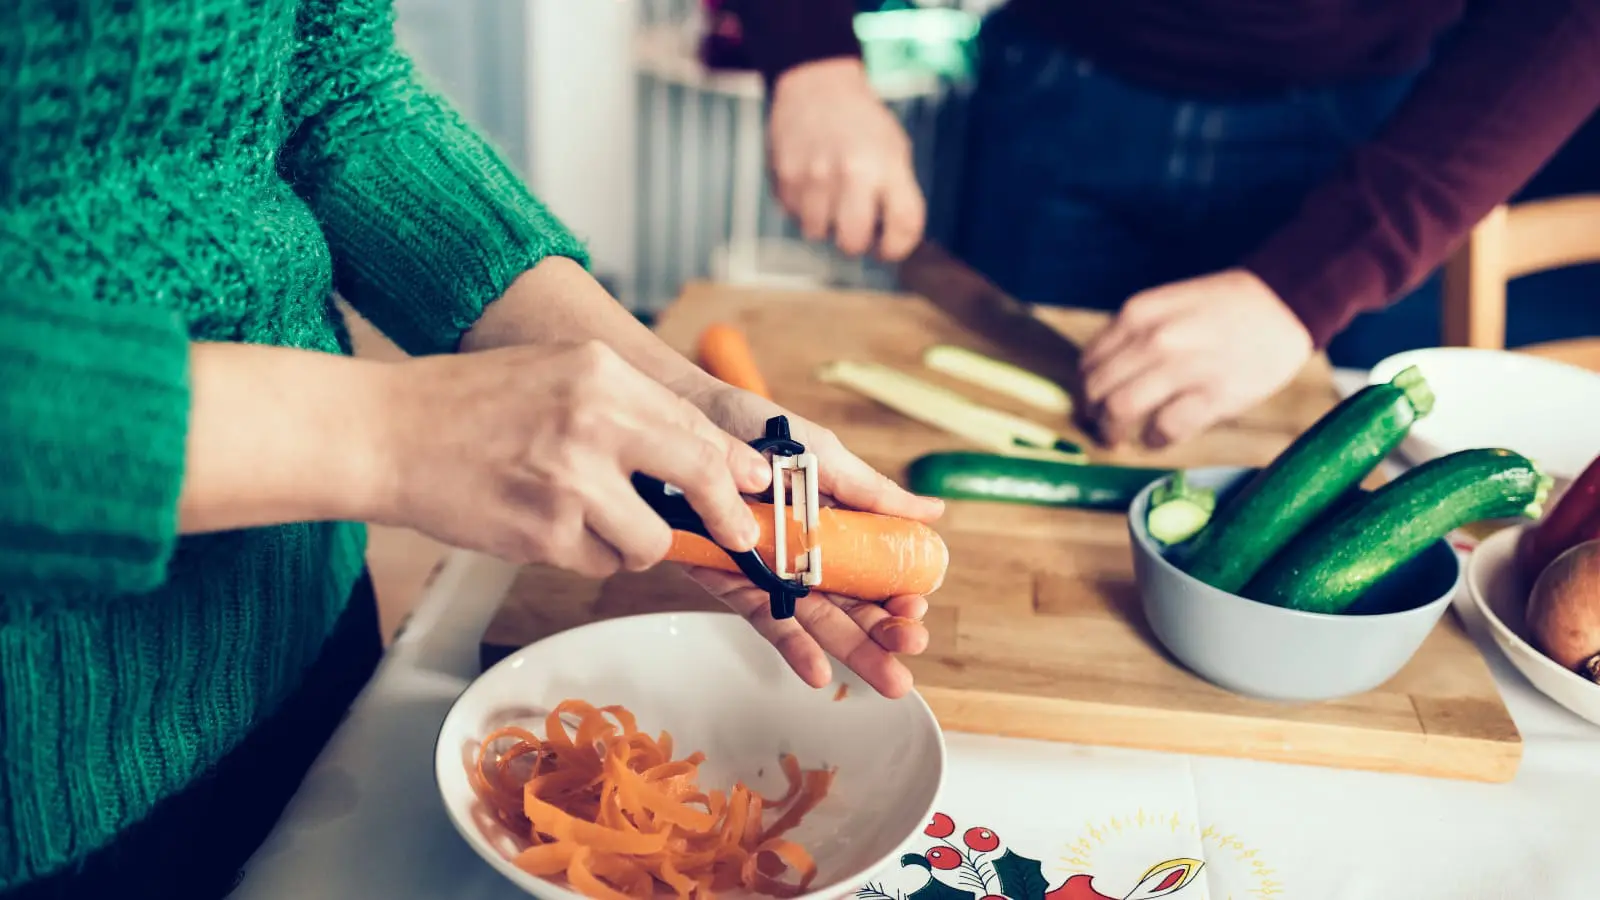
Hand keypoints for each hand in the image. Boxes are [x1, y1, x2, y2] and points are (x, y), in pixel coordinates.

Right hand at [371, 340, 769, 578]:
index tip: (758, 487)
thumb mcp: (561, 371)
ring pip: (650, 539)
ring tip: (591, 518)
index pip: (696, 425)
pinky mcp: (544, 534)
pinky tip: (546, 524)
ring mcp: (570, 483)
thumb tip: (708, 454)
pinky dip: (585, 554)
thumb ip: (631, 407)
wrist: (387, 434)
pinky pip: (599, 562)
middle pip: (698, 478)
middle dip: (726, 515)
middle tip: (737, 533)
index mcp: (601, 373)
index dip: (736, 465)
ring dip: (634, 541)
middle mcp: (593, 422)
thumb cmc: (471, 403)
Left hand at [677, 381, 945, 697]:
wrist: (694, 418)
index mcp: (840, 528)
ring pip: (819, 622)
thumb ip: (872, 492)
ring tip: (889, 679)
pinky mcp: (733, 581)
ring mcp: (774, 573)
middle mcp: (810, 557)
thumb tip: (934, 512)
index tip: (917, 606)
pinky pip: (766, 619)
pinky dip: (793, 647)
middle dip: (887, 634)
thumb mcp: (823, 457)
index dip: (900, 595)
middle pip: (855, 606)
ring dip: (854, 650)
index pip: (879, 574)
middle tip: (911, 646)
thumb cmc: (759, 430)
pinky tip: (820, 672)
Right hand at [767, 59, 924, 260]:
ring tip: (830, 195)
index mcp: (887, 165)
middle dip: (856, 242)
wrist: (817, 85)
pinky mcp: (785, 177)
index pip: (904, 226)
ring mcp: (814, 176)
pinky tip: (810, 182)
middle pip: (853, 243)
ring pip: (818, 233)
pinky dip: (803, 206)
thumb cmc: (862, 124)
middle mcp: (851, 172)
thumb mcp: (894, 150)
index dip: (898, 248)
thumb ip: (897, 195)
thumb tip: (891, 243)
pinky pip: (794, 214)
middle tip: (856, 226)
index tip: (889, 247)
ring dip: (825, 223)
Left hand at [1080, 269, 1312, 447]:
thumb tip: (1101, 373)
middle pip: (1098, 388)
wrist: (1284, 304)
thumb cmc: (1225, 307)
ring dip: (1113, 431)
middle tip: (1099, 425)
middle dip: (1092, 414)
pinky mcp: (1212, 395)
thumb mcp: (1168, 304)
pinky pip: (1164, 428)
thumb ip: (1134, 333)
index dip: (1084, 387)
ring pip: (1120, 410)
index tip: (1090, 401)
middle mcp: (1154, 338)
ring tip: (1118, 438)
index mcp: (1139, 313)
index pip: (1089, 361)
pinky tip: (1158, 436)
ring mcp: (1183, 367)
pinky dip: (1153, 438)